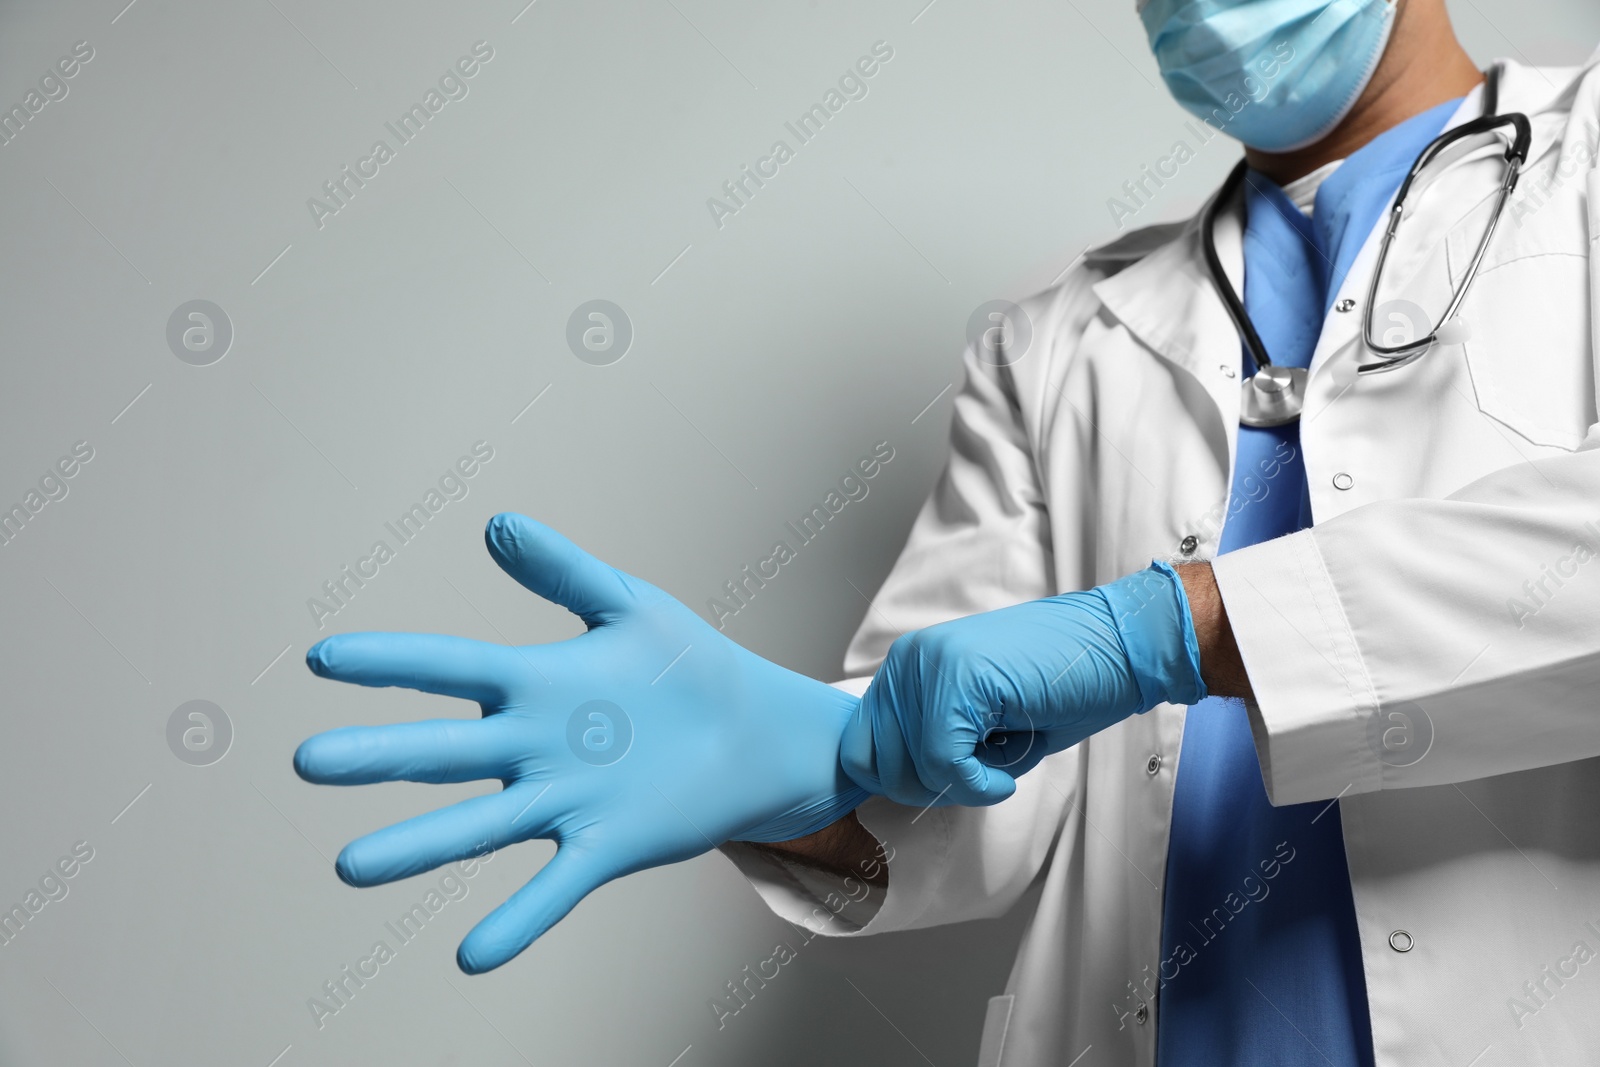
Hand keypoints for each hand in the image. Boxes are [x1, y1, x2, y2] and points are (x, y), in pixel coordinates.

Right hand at [295, 514, 866, 973]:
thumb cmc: (687, 665)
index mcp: (536, 683)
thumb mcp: (627, 606)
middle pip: (444, 752)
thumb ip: (563, 570)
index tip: (322, 659)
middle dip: (377, 757)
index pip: (450, 668)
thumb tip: (496, 522)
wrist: (757, 734)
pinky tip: (471, 956)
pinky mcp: (604, 845)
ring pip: (478, 827)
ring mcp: (564, 800)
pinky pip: (553, 887)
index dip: (390, 662)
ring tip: (350, 868)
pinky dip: (516, 921)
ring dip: (417, 848)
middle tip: (307, 763)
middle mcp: (534, 747)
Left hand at [841, 562, 1205, 806]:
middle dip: (930, 789)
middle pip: (880, 765)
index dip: (902, 783)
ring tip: (1000, 756)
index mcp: (907, 667)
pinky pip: (943, 764)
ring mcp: (930, 665)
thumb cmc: (1062, 686)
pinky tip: (1004, 772)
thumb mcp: (980, 722)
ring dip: (959, 785)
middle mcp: (908, 660)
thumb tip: (900, 784)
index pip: (860, 748)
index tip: (950, 783)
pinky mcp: (958, 680)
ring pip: (911, 768)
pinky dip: (978, 785)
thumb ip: (933, 744)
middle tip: (978, 776)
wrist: (1120, 647)